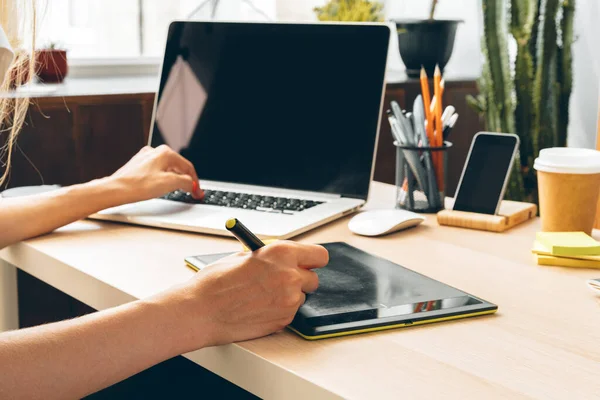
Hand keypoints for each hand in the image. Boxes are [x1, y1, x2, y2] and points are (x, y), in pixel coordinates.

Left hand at [110, 145, 203, 202]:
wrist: (116, 190)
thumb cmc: (138, 185)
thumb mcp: (170, 183)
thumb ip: (186, 182)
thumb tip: (191, 184)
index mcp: (165, 153)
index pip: (188, 167)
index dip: (195, 181)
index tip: (198, 192)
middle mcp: (155, 152)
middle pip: (177, 167)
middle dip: (185, 180)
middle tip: (191, 193)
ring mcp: (145, 158)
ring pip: (166, 170)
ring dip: (174, 180)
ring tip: (176, 192)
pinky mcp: (138, 166)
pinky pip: (156, 172)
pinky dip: (162, 180)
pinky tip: (160, 188)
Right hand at [167, 241, 328, 348]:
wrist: (200, 311)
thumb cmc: (215, 283)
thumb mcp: (243, 256)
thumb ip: (268, 256)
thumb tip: (281, 258)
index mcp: (281, 253)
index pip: (319, 254)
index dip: (311, 259)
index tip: (307, 262)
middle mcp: (290, 276)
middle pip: (313, 278)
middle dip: (300, 279)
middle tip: (281, 280)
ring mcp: (289, 300)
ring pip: (300, 297)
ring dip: (287, 296)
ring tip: (261, 296)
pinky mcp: (283, 320)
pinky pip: (289, 313)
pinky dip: (278, 310)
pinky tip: (257, 308)